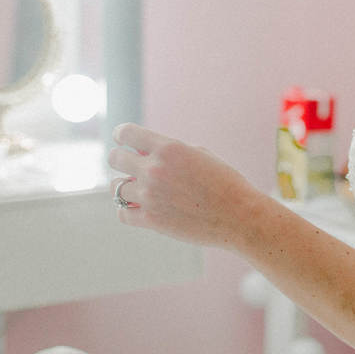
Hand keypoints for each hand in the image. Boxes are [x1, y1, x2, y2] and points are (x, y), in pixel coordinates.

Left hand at [108, 123, 264, 250]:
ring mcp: (150, 196)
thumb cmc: (225, 183)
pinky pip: (122, 214)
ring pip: (116, 187)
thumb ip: (169, 152)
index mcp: (168, 148)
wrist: (240, 216)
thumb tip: (141, 153)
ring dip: (126, 188)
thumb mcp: (199, 156)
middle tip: (134, 167)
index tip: (124, 141)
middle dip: (122, 160)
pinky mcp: (150, 220)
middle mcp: (155, 169)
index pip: (126, 133)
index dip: (122, 135)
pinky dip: (129, 211)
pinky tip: (142, 209)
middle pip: (114, 158)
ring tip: (142, 191)